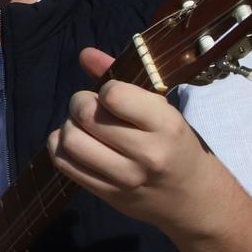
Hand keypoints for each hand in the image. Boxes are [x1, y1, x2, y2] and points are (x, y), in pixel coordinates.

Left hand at [46, 49, 213, 229]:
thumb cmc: (175, 144)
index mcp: (166, 126)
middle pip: (85, 116)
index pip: (114, 95)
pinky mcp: (106, 194)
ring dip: (68, 126)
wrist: (191, 198)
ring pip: (70, 141)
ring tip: (82, 126)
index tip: (112, 95)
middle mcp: (146, 154)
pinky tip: (75, 143)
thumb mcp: (162, 110)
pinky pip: (64, 164)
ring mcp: (124, 178)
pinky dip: (60, 147)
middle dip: (80, 103)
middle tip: (90, 107)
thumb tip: (84, 53)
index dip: (106, 90)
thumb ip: (123, 78)